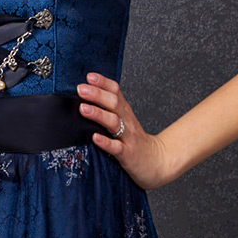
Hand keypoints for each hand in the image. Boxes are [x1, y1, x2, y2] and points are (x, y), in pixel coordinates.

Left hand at [75, 74, 174, 189]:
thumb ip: (108, 109)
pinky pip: (116, 147)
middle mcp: (127, 120)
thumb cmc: (134, 140)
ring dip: (98, 114)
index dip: (103, 82)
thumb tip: (86, 97)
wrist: (156, 161)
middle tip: (81, 89)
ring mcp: (128, 137)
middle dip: (97, 94)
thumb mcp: (124, 120)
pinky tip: (95, 138)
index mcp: (124, 111)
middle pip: (113, 103)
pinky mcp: (127, 153)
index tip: (89, 76)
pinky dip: (105, 142)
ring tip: (84, 108)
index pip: (115, 91)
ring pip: (114, 122)